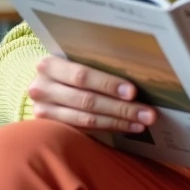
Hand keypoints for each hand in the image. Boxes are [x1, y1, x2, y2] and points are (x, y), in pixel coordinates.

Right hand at [27, 55, 156, 133]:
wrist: (42, 85)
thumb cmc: (66, 68)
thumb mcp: (72, 59)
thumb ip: (95, 63)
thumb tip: (136, 70)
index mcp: (49, 65)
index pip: (83, 76)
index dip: (108, 85)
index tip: (132, 92)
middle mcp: (42, 88)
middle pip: (87, 101)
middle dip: (121, 108)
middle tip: (148, 113)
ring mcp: (43, 111)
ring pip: (87, 119)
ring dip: (119, 121)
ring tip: (142, 122)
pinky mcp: (49, 128)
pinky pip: (84, 129)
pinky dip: (108, 127)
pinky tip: (127, 127)